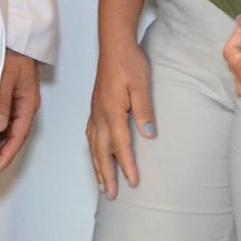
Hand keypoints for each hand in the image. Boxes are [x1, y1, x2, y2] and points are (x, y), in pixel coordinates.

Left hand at [0, 50, 39, 182]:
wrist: (17, 37)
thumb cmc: (13, 54)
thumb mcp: (6, 77)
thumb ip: (1, 102)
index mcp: (28, 106)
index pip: (17, 139)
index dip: (4, 158)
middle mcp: (25, 109)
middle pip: (14, 141)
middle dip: (1, 160)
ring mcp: (19, 106)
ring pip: (9, 135)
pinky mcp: (12, 101)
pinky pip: (5, 125)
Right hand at [86, 41, 153, 199]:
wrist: (114, 44)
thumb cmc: (129, 62)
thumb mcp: (142, 84)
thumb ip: (144, 109)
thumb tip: (149, 135)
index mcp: (112, 110)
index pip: (119, 144)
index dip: (126, 164)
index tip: (132, 183)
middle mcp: (100, 114)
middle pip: (101, 150)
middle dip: (106, 174)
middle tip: (111, 196)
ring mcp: (95, 111)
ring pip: (93, 145)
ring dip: (97, 166)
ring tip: (102, 184)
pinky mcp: (95, 107)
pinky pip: (91, 135)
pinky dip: (93, 151)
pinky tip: (96, 156)